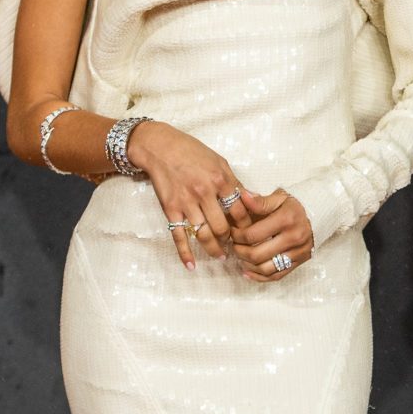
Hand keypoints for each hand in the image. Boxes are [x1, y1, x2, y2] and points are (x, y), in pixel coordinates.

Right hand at [125, 121, 251, 269]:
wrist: (160, 147)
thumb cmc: (192, 152)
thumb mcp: (219, 161)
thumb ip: (234, 182)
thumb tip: (251, 199)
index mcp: (220, 179)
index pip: (240, 210)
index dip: (247, 225)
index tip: (250, 233)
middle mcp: (204, 192)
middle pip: (223, 227)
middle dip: (231, 240)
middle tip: (235, 246)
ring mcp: (186, 202)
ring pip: (203, 234)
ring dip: (213, 249)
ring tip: (220, 256)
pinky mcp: (170, 209)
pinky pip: (178, 236)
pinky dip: (184, 253)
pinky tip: (191, 266)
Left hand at [230, 190, 313, 281]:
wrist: (320, 214)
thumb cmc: (295, 206)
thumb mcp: (279, 198)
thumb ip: (260, 201)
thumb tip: (242, 197)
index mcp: (286, 219)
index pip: (252, 235)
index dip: (237, 236)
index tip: (232, 232)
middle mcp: (293, 238)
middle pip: (257, 255)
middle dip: (239, 252)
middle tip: (234, 246)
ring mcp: (298, 252)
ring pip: (265, 269)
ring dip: (248, 265)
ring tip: (241, 257)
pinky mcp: (300, 262)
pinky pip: (276, 276)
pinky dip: (259, 277)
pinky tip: (248, 271)